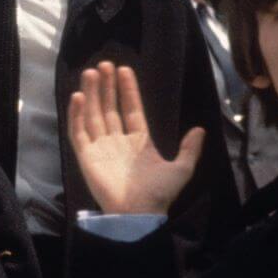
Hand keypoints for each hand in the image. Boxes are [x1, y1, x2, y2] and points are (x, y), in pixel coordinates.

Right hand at [68, 61, 204, 214]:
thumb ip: (190, 149)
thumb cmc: (159, 193)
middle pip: (109, 107)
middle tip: (104, 64)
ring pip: (93, 114)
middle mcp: (117, 141)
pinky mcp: (86, 156)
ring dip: (91, 93)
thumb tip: (200, 130)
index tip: (124, 70)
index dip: (127, 90)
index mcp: (138, 142)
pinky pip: (78, 131)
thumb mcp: (181, 169)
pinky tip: (78, 96)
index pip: (130, 109)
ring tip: (91, 72)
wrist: (139, 213)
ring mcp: (100, 147)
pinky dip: (76, 114)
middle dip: (106, 86)